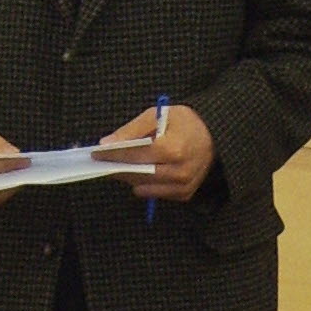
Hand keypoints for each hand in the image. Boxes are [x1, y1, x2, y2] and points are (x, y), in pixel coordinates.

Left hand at [98, 101, 214, 203]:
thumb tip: (106, 144)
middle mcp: (179, 171)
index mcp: (173, 148)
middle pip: (137, 175)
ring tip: (124, 165)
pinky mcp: (184, 194)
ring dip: (130, 177)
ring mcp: (183, 185)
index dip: (113, 154)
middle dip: (118, 167)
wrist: (214, 135)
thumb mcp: (157, 116)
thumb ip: (131, 130)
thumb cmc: (183, 122)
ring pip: (143, 188)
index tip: (96, 153)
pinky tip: (144, 172)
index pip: (135, 156)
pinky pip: (156, 194)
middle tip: (104, 161)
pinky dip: (146, 185)